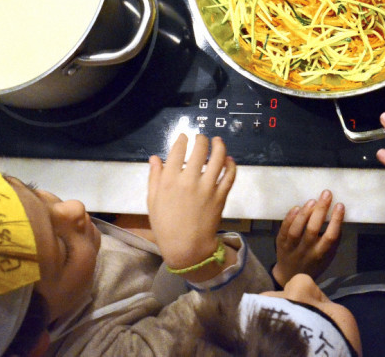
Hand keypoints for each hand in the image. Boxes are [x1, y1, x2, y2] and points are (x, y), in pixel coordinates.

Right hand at [147, 134, 235, 272]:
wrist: (186, 247)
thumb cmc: (165, 226)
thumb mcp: (153, 201)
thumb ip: (155, 177)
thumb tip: (155, 157)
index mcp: (169, 181)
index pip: (177, 151)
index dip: (182, 140)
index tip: (184, 137)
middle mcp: (189, 180)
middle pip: (199, 150)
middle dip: (201, 139)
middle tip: (201, 138)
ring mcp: (207, 187)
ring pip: (218, 158)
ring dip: (219, 145)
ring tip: (218, 141)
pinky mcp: (221, 196)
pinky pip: (229, 175)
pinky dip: (231, 164)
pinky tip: (228, 159)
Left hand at [271, 189, 344, 286]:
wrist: (290, 275)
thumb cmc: (314, 262)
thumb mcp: (328, 256)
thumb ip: (334, 241)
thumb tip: (339, 218)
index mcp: (321, 254)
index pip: (330, 236)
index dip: (336, 220)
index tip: (340, 205)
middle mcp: (306, 251)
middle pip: (313, 230)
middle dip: (321, 210)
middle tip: (326, 194)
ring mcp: (292, 247)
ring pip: (297, 230)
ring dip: (304, 213)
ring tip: (312, 200)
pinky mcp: (280, 243)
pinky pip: (284, 230)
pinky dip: (290, 218)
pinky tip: (296, 207)